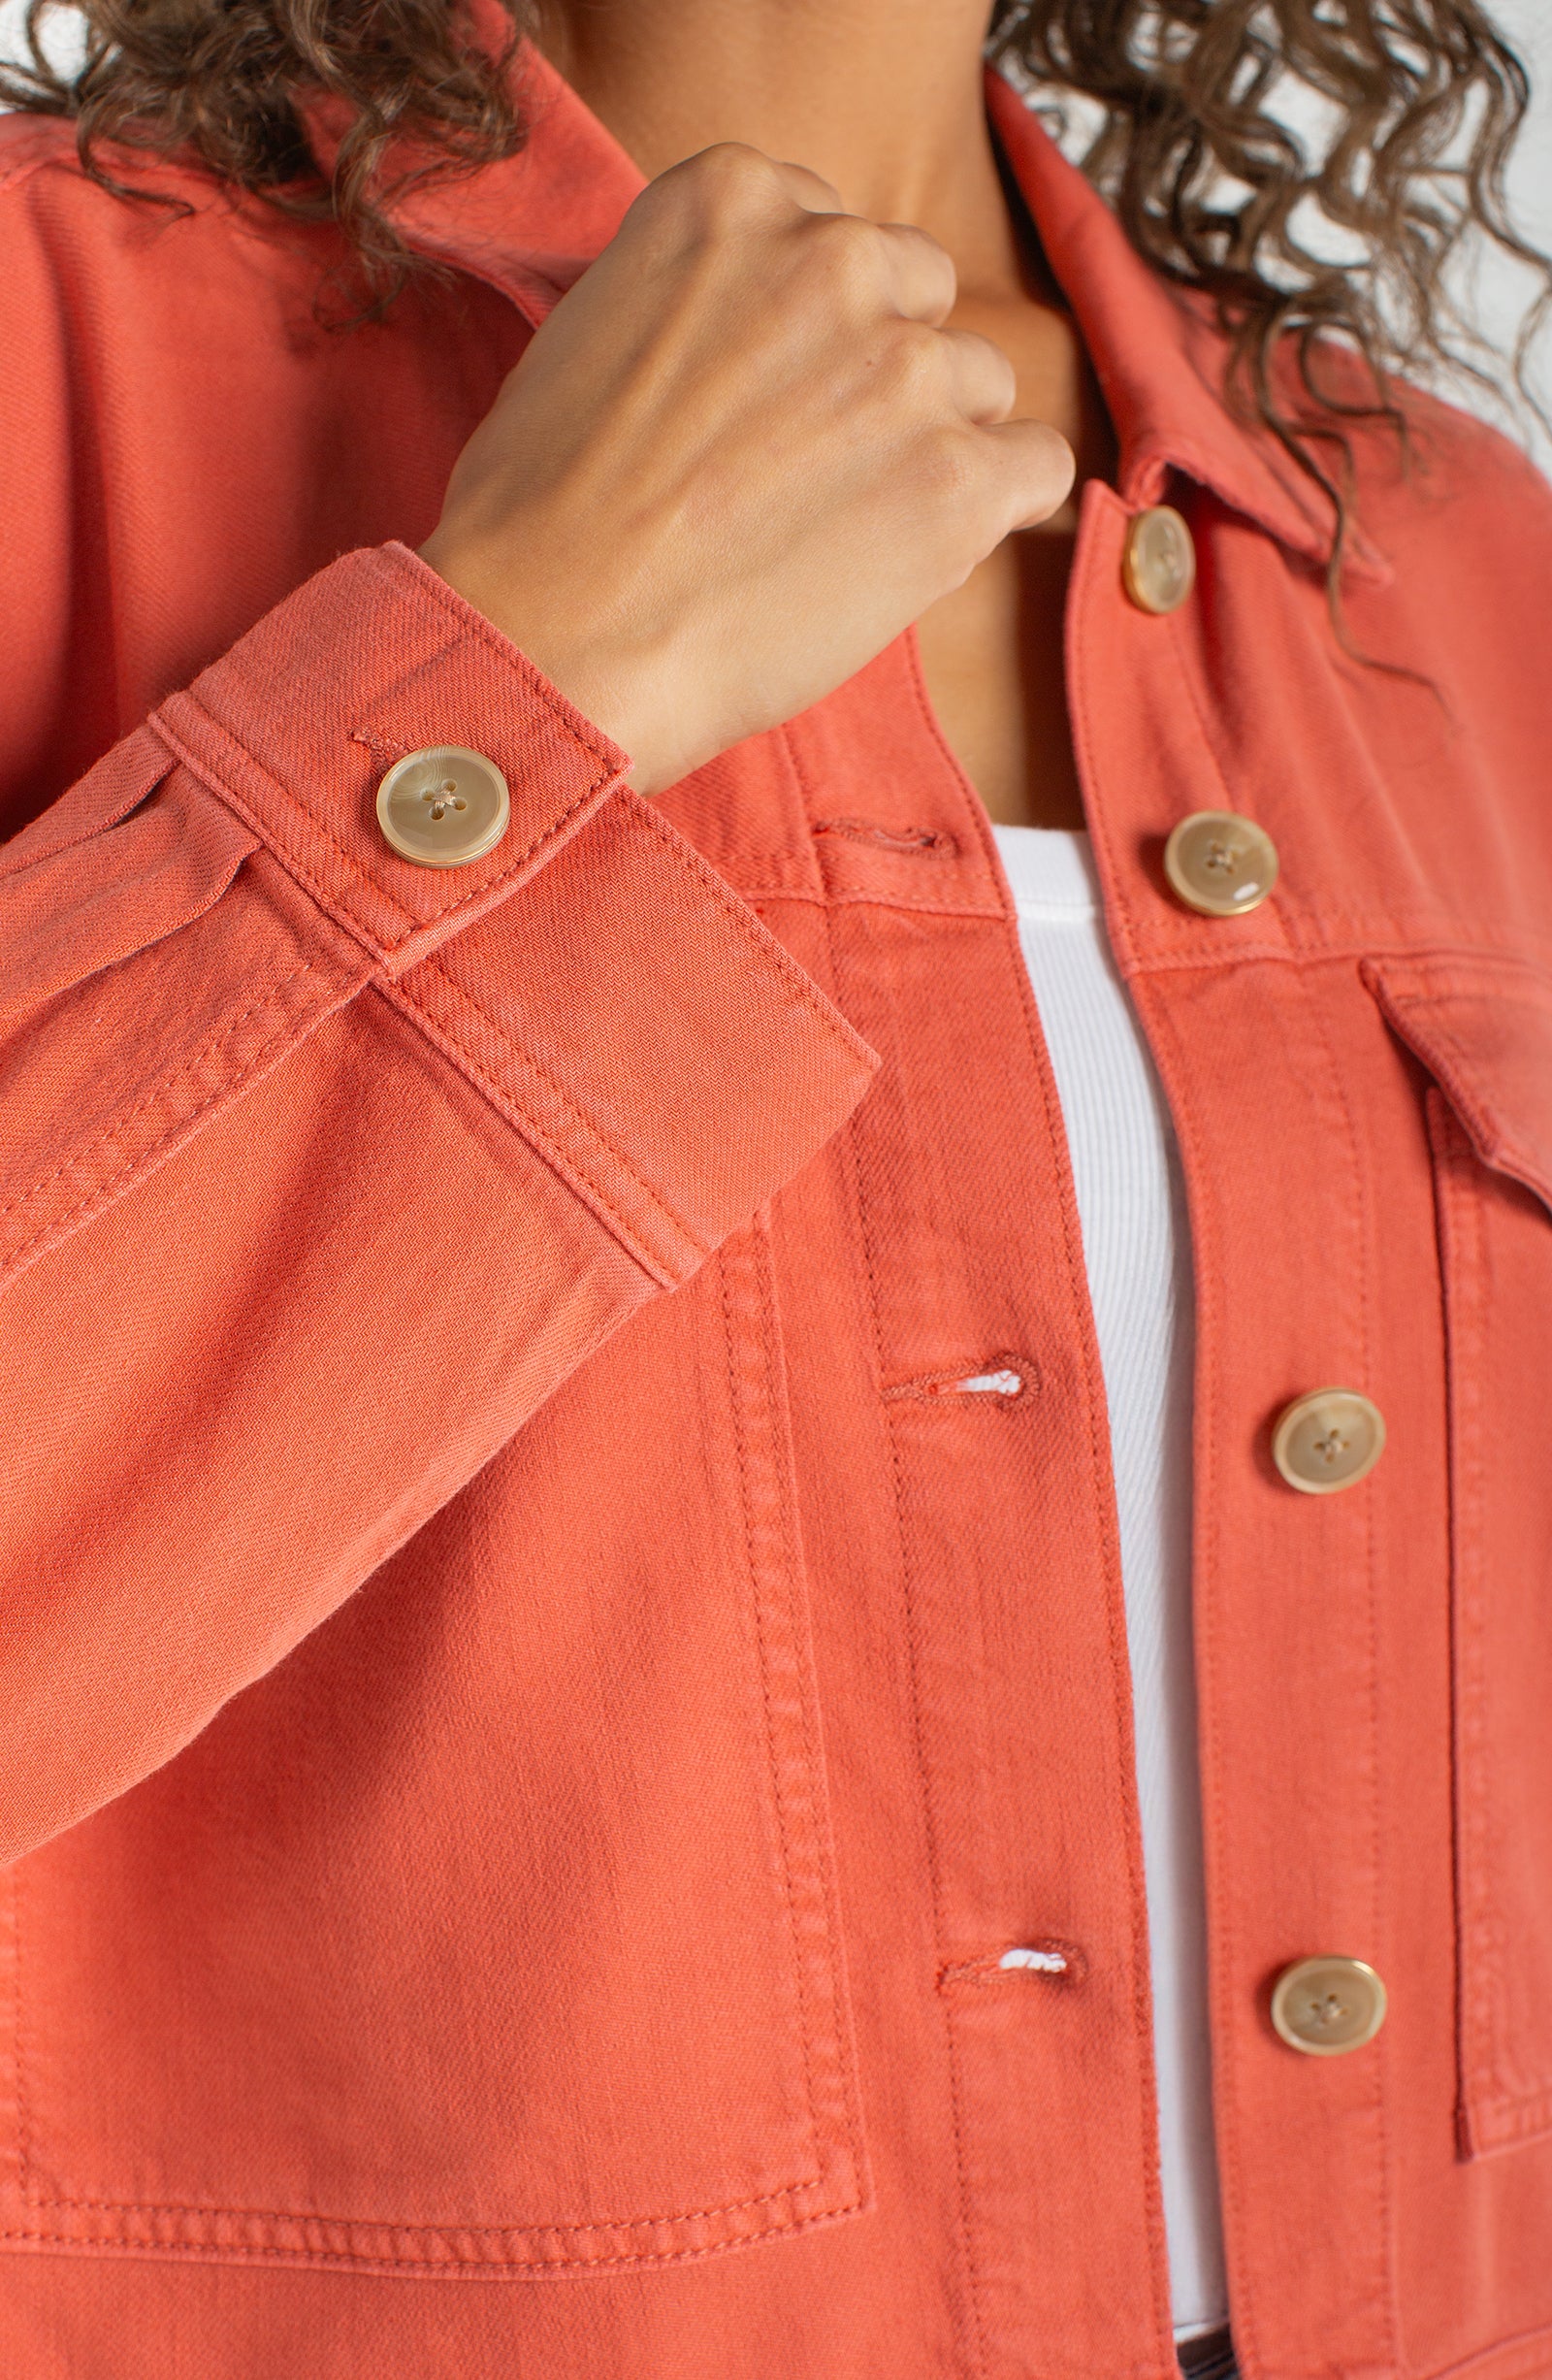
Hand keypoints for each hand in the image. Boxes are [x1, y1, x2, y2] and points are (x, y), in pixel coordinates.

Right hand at [419, 142, 1074, 794]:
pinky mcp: (957, 476)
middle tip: (810, 471)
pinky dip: (998, 512)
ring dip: (933, 450)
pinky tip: (922, 554)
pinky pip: (1038, 466)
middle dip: (881, 376)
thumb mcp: (597, 331)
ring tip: (841, 532)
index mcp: (732, 199)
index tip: (775, 395)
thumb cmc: (543, 518)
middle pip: (917, 296)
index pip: (833, 232)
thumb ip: (705, 302)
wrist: (553, 636)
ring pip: (979, 384)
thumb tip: (765, 348)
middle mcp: (830, 257)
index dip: (814, 328)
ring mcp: (903, 367)